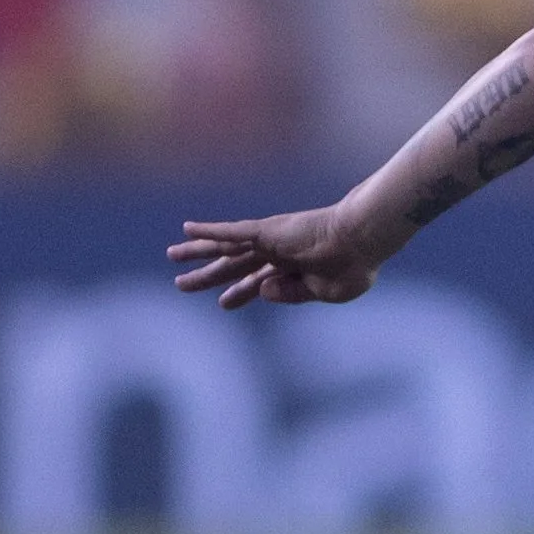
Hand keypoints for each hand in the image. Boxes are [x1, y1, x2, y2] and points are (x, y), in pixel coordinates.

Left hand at [166, 204, 402, 309]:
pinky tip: (187, 229)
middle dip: (208, 276)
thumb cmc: (354, 267)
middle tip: (182, 284)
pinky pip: (232, 230)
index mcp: (295, 269)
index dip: (241, 293)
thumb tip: (260, 289)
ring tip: (172, 255)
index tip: (223, 304)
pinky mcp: (268, 231)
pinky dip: (210, 230)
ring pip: (226, 246)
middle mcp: (278, 252)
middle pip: (234, 265)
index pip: (259, 281)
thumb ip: (290, 294)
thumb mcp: (323, 292)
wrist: (362, 241)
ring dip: (198, 251)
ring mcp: (271, 240)